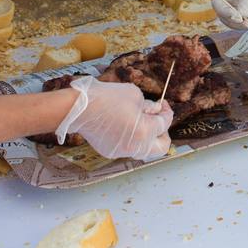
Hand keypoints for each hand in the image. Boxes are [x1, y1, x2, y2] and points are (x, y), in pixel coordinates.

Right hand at [57, 76, 173, 160]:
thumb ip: (149, 106)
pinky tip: (124, 125)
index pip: (165, 124)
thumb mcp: (135, 95)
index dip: (167, 112)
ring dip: (147, 136)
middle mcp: (136, 147)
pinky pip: (129, 148)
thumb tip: (155, 111)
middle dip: (163, 133)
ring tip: (139, 120)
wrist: (80, 109)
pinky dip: (132, 139)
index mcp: (145, 131)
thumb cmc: (107, 98)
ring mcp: (123, 152)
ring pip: (144, 149)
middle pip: (161, 148)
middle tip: (157, 120)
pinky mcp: (111, 152)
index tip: (163, 105)